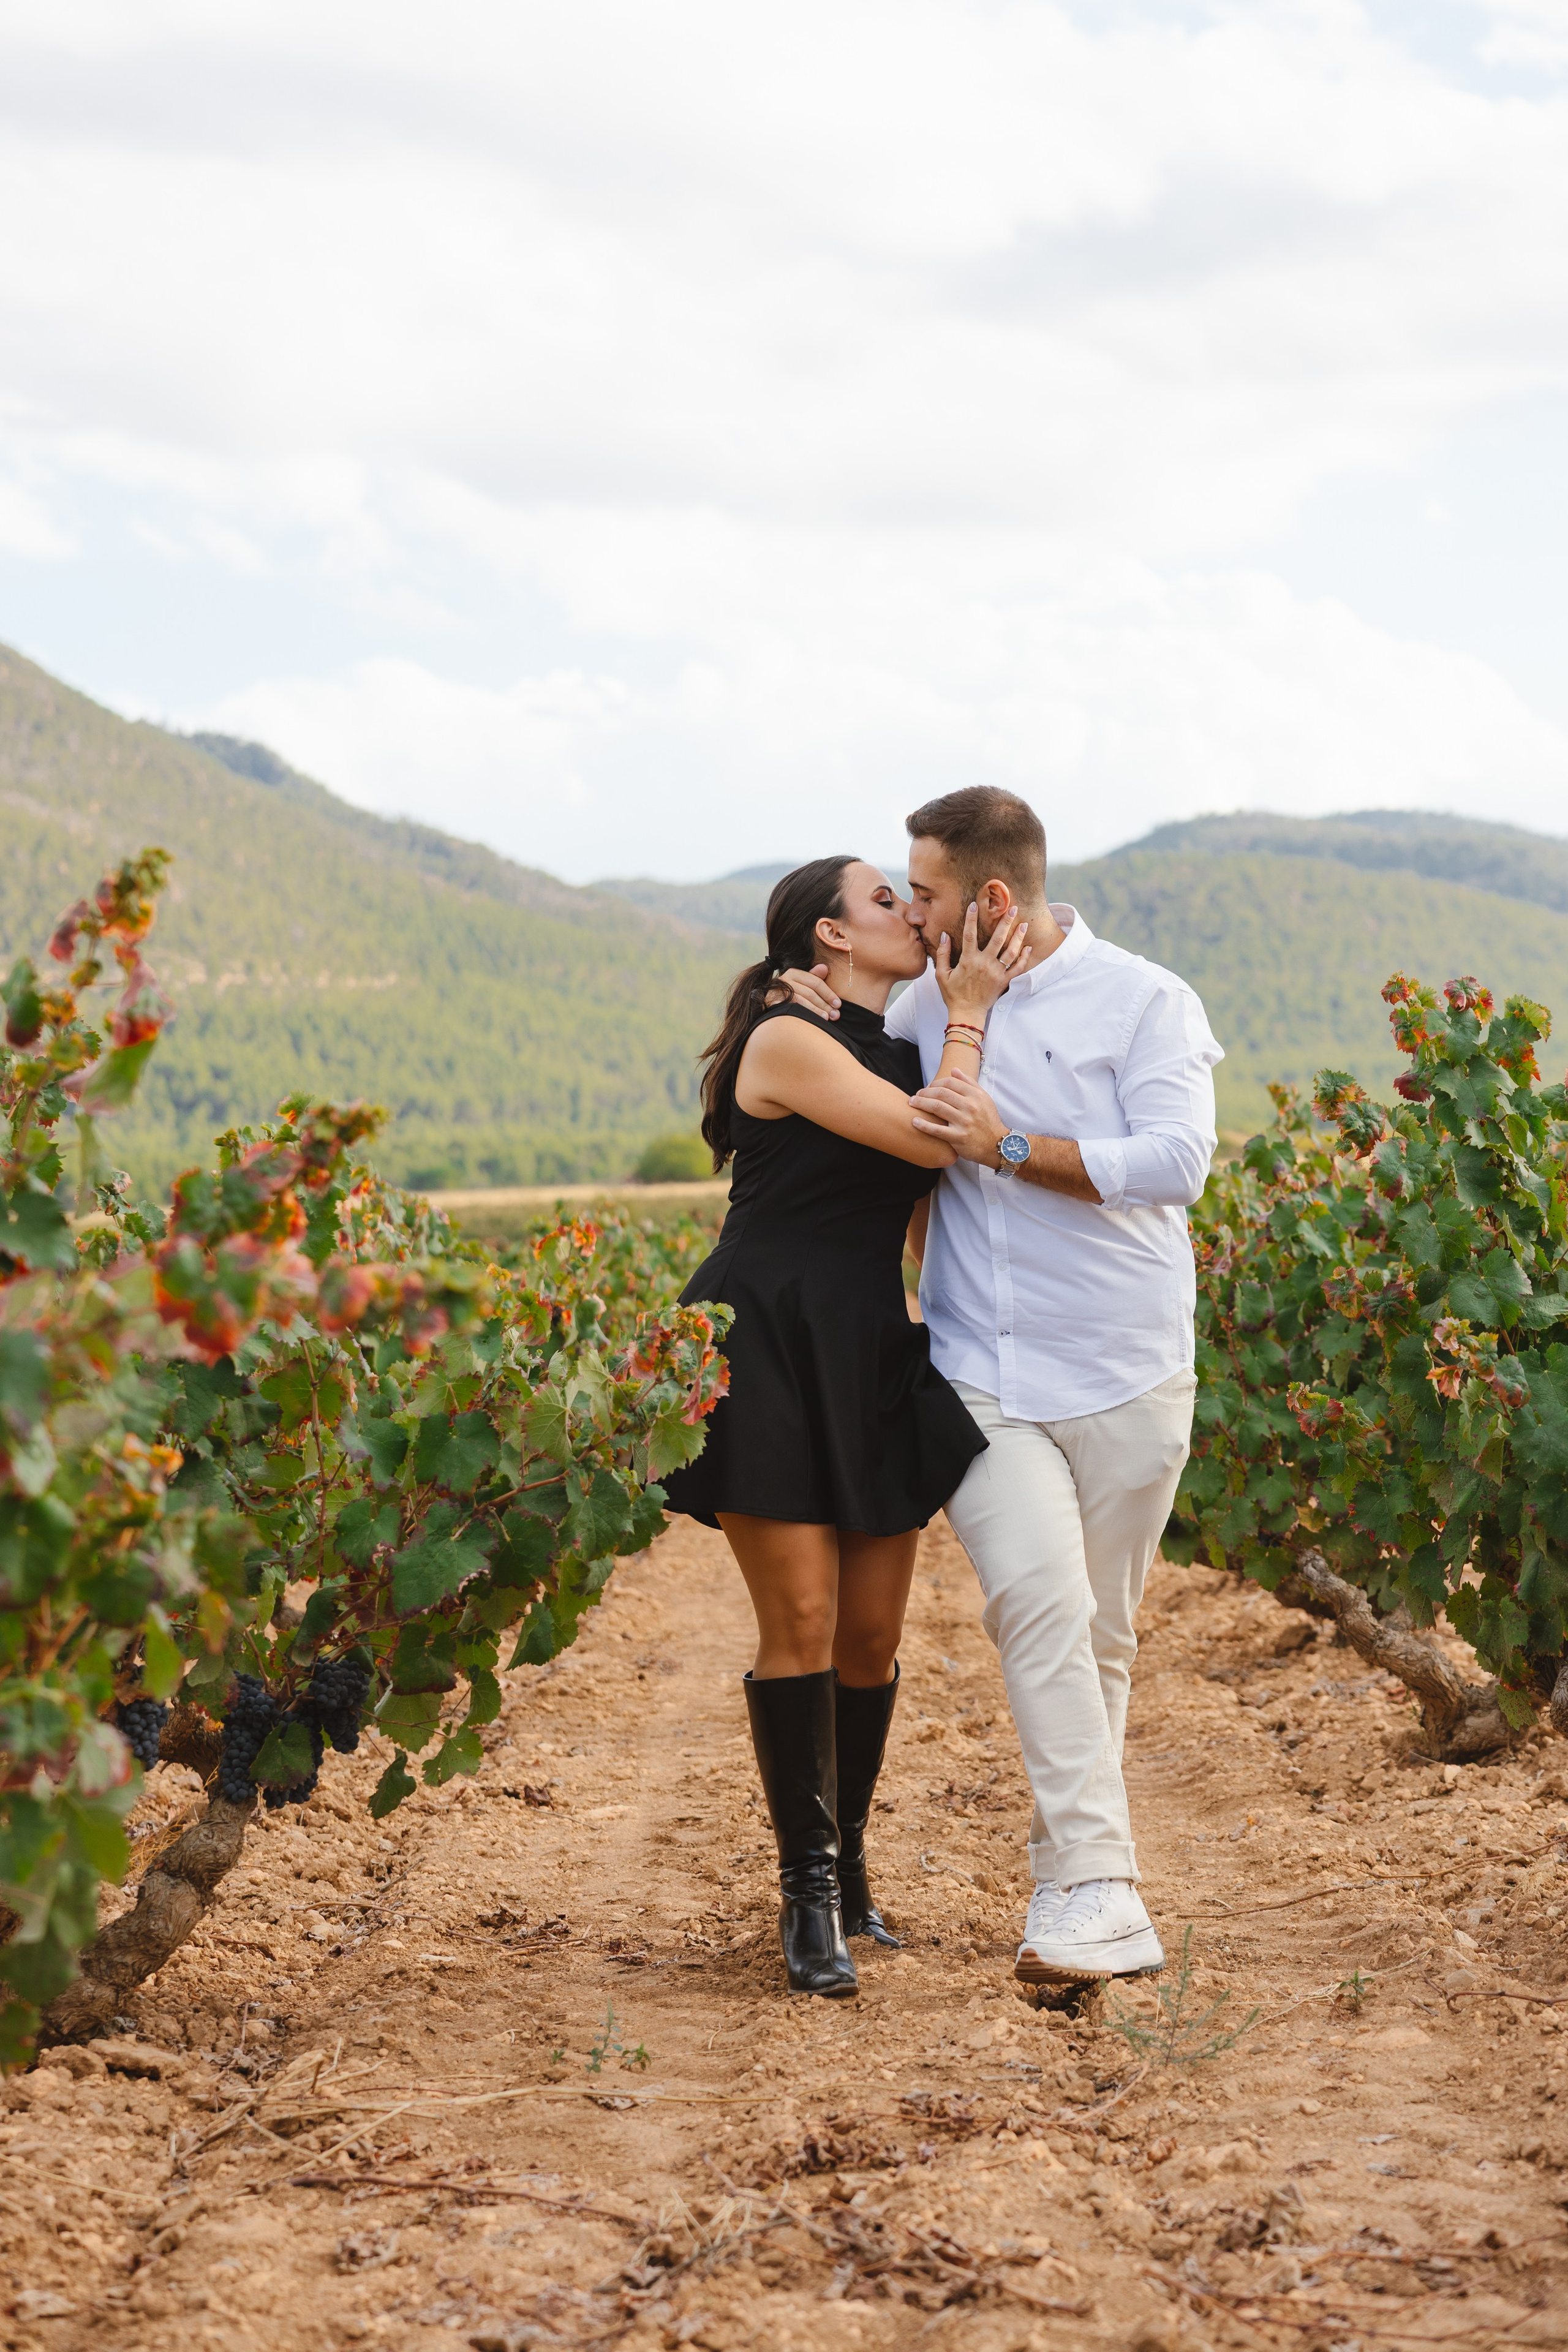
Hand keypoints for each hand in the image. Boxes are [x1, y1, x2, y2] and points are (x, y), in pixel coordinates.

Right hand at [766, 962, 839, 1020]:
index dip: (829, 994)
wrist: (770, 1008)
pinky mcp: (772, 1002)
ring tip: (827, 1018)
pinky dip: (803, 1014)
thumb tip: (824, 967)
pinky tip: (812, 1020)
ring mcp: (777, 991)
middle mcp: (784, 979)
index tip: (838, 1004)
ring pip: (801, 1000)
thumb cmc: (791, 997)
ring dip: (816, 1010)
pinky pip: (791, 1008)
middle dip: (825, 1004)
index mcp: (794, 973)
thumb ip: (815, 978)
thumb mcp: (804, 986)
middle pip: (810, 992)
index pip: (815, 982)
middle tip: (835, 1015)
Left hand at [910, 1072, 1006, 1165]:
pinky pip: (937, 1130)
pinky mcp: (958, 1137)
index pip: (950, 1082)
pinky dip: (924, 1125)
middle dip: (925, 1092)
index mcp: (975, 1095)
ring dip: (921, 1103)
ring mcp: (964, 1122)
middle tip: (916, 1095)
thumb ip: (969, 1083)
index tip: (928, 1087)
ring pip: (937, 1107)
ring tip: (912, 1103)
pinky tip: (914, 1121)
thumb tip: (954, 1069)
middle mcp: (970, 1106)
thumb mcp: (983, 1098)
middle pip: (941, 1093)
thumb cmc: (988, 1120)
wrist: (997, 1144)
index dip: (936, 1083)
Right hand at [934, 900, 1032, 1024]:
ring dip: (1018, 937)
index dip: (971, 918)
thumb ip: (942, 954)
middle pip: (997, 938)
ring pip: (1011, 951)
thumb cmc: (953, 994)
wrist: (967, 1013)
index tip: (974, 905)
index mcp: (968, 960)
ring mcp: (996, 973)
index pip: (969, 934)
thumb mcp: (941, 974)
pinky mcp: (1004, 982)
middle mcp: (984, 964)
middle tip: (1013, 908)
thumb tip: (944, 935)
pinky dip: (1024, 958)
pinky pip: (1018, 968)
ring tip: (1024, 924)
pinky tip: (1028, 948)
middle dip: (1005, 921)